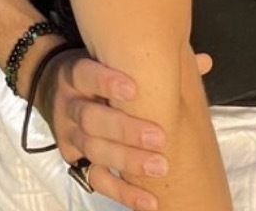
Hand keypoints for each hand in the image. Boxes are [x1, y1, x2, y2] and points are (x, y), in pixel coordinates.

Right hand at [36, 49, 212, 210]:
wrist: (50, 88)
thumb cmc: (94, 73)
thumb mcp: (106, 58)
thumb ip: (148, 60)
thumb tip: (205, 61)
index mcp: (75, 74)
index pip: (85, 75)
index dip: (106, 83)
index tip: (134, 89)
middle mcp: (69, 104)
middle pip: (90, 118)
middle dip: (124, 129)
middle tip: (159, 137)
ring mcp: (69, 134)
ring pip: (93, 149)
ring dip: (127, 160)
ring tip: (161, 167)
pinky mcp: (75, 159)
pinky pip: (97, 179)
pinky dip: (123, 193)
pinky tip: (150, 201)